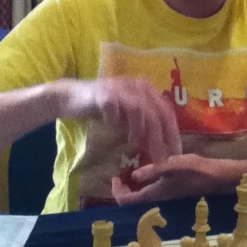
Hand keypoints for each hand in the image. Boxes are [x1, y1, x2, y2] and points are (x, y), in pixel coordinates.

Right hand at [56, 77, 181, 163]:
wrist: (72, 97)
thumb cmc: (103, 110)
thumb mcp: (127, 119)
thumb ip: (143, 129)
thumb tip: (160, 151)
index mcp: (146, 91)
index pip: (167, 113)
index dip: (172, 134)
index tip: (175, 155)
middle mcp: (136, 86)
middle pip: (156, 113)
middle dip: (160, 139)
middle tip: (159, 160)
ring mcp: (120, 88)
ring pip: (139, 110)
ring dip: (139, 132)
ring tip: (134, 145)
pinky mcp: (103, 93)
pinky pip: (114, 108)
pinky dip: (115, 121)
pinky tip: (111, 126)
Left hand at [112, 154, 220, 205]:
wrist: (217, 177)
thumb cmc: (195, 170)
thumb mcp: (173, 165)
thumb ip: (154, 170)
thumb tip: (134, 176)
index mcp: (155, 194)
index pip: (127, 201)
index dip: (117, 191)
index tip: (115, 177)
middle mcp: (158, 199)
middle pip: (133, 202)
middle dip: (123, 190)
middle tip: (120, 175)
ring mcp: (165, 198)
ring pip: (142, 198)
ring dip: (133, 188)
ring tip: (130, 172)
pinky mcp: (172, 193)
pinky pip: (151, 193)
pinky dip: (144, 185)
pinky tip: (149, 172)